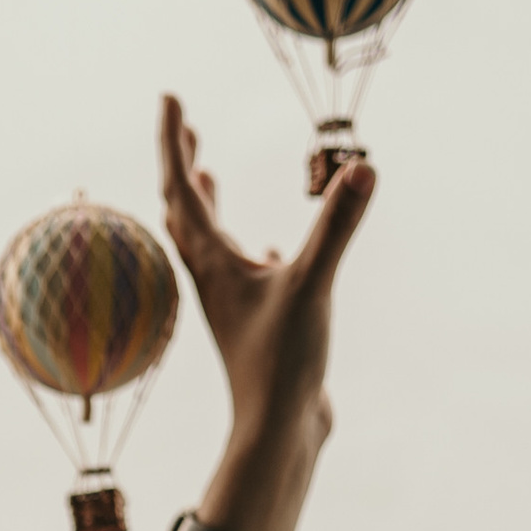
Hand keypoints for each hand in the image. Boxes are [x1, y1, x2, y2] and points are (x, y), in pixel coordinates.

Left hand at [158, 91, 374, 470]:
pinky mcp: (257, 326)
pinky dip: (247, 253)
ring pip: (208, 244)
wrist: (279, 431)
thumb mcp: (313, 285)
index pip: (182, 189)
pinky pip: (244, 279)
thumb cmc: (281, 363)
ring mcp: (232, 304)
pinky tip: (266, 249)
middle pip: (184, 211)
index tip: (168, 98)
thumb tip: (362, 166)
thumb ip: (335, 226)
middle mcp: (213, 280)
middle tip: (183, 126)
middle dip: (181, 165)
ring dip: (203, 206)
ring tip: (204, 173)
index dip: (173, 141)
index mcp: (212, 263)